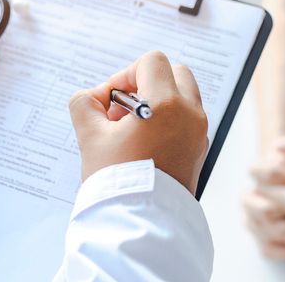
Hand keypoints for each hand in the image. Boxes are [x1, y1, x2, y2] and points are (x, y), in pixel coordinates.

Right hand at [69, 51, 208, 194]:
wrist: (141, 223)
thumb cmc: (117, 180)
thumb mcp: (89, 136)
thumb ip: (84, 104)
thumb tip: (94, 97)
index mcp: (167, 103)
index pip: (152, 62)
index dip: (126, 73)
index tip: (111, 99)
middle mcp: (190, 113)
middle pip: (175, 72)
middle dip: (147, 82)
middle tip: (123, 109)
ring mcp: (199, 132)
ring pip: (183, 95)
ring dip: (158, 100)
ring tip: (131, 128)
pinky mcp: (200, 148)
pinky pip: (187, 118)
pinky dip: (168, 119)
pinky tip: (144, 142)